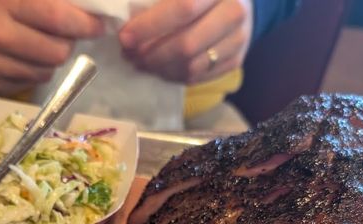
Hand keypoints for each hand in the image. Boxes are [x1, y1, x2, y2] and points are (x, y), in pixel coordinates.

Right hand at [0, 0, 103, 95]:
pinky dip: (33, 71)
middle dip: (68, 43)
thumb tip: (91, 7)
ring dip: (50, 59)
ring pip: (46, 72)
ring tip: (39, 43)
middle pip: (56, 52)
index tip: (98, 24)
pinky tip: (22, 57)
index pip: (57, 18)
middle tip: (64, 33)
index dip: (84, 24)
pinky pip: (29, 83)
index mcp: (1, 1)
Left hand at [118, 0, 252, 83]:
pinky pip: (198, 76)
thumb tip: (124, 16)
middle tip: (129, 55)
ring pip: (192, 66)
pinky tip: (159, 68)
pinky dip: (173, 76)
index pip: (183, 8)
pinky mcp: (236, 60)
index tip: (125, 36)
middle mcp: (234, 13)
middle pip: (187, 44)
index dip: (150, 25)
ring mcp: (238, 39)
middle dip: (152, 54)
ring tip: (141, 63)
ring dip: (160, 69)